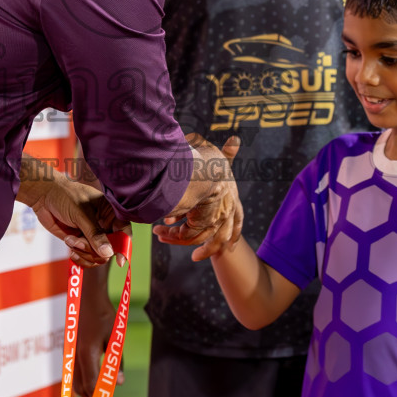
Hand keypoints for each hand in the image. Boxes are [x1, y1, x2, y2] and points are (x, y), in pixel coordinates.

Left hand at [24, 162, 124, 267]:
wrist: (44, 196)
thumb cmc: (65, 197)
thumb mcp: (81, 213)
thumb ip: (95, 233)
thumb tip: (108, 252)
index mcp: (110, 213)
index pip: (124, 231)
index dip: (125, 246)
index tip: (121, 260)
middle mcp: (104, 225)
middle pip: (111, 249)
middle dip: (95, 251)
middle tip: (79, 242)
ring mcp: (92, 236)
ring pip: (98, 256)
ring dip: (83, 252)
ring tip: (70, 239)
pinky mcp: (81, 242)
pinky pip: (86, 258)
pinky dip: (79, 257)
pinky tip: (70, 247)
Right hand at [73, 280, 122, 396]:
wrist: (88, 297)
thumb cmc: (104, 316)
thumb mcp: (115, 338)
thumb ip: (116, 361)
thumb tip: (119, 382)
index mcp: (87, 354)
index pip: (92, 384)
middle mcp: (75, 356)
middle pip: (80, 387)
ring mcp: (70, 353)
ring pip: (74, 380)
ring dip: (86, 391)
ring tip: (99, 396)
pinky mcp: (69, 350)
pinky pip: (73, 372)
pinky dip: (82, 381)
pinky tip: (92, 381)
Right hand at [153, 135, 243, 261]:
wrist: (206, 168)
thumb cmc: (212, 159)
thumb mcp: (221, 154)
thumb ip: (228, 151)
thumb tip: (236, 140)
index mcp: (232, 198)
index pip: (237, 217)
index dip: (235, 230)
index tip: (231, 243)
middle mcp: (225, 212)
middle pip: (220, 236)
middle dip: (209, 248)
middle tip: (197, 256)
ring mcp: (213, 220)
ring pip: (198, 238)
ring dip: (179, 239)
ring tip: (162, 235)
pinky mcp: (197, 223)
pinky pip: (184, 236)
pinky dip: (172, 236)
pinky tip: (159, 231)